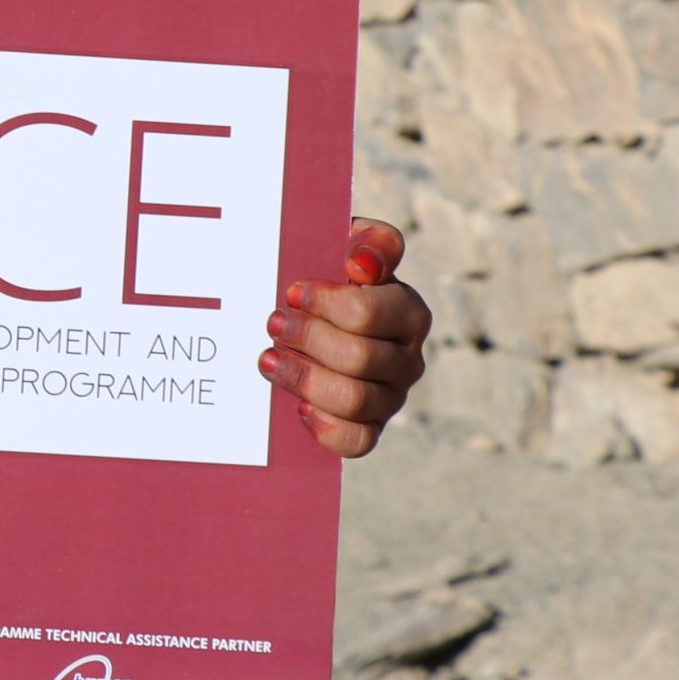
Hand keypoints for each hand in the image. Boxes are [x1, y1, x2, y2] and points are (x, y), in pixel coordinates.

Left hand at [258, 217, 429, 457]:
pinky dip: (326, 426)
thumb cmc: (328, 268)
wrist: (308, 305)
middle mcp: (407, 358)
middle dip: (307, 339)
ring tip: (269, 359)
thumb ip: (369, 240)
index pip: (368, 314)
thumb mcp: (346, 239)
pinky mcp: (370, 425)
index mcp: (408, 311)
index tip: (292, 291)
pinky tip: (299, 405)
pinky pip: (358, 441)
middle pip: (359, 359)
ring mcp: (391, 396)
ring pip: (354, 400)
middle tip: (273, 323)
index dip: (325, 304)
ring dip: (304, 379)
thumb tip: (363, 265)